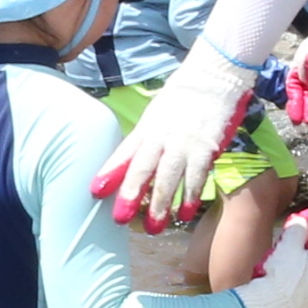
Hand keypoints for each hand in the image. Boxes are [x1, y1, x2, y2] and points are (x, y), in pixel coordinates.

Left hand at [91, 42, 260, 232]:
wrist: (212, 79)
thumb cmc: (180, 100)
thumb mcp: (155, 116)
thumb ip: (142, 141)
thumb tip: (125, 167)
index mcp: (146, 129)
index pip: (123, 153)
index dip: (109, 173)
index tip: (95, 191)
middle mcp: (161, 138)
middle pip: (142, 169)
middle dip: (131, 195)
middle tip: (121, 219)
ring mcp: (183, 145)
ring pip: (168, 179)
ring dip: (160, 205)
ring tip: (153, 228)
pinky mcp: (205, 149)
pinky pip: (196, 178)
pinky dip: (190, 197)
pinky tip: (185, 214)